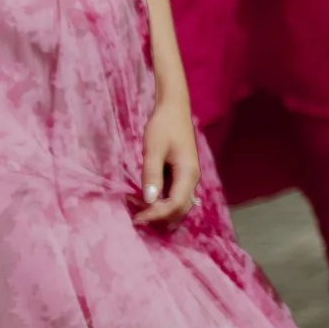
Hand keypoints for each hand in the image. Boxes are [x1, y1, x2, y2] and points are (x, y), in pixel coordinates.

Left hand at [135, 93, 202, 225]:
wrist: (174, 109)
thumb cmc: (163, 126)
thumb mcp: (153, 150)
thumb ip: (151, 175)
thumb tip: (148, 200)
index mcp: (188, 173)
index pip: (176, 205)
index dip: (157, 215)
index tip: (137, 218)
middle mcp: (192, 179)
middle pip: (180, 209)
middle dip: (160, 217)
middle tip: (136, 217)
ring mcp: (188, 177)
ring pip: (179, 204)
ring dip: (161, 211)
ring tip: (138, 210)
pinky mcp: (182, 174)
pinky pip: (175, 195)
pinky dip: (161, 202)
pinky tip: (145, 199)